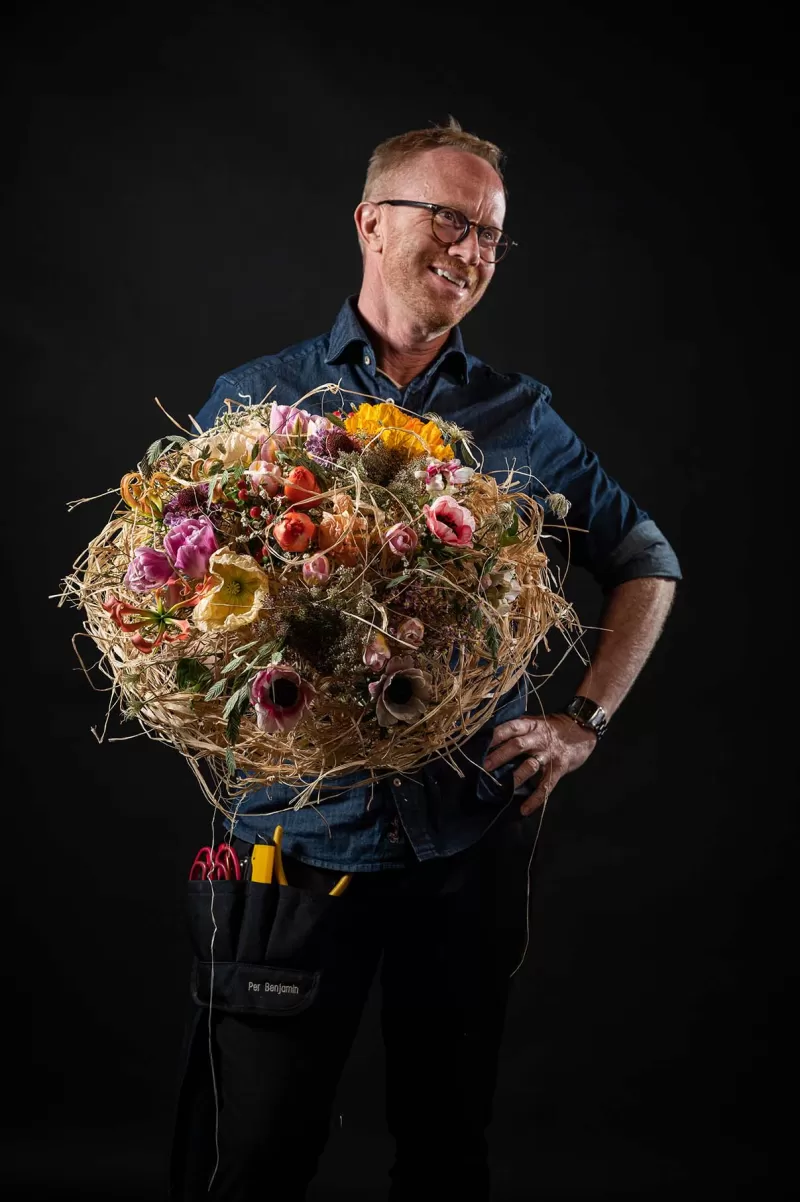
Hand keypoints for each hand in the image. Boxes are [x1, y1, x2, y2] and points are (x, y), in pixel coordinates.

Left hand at [483, 714, 597, 815]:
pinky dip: (535, 799)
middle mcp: (539, 739)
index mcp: (531, 725)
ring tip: (501, 787)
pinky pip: (546, 786)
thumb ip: (518, 727)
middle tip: (484, 766)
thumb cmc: (554, 726)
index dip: (496, 735)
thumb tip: (491, 735)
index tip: (480, 742)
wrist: (582, 728)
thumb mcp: (535, 721)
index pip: (511, 728)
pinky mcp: (558, 769)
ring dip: (514, 776)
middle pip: (517, 746)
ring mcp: (549, 755)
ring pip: (530, 766)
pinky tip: (524, 810)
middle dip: (499, 756)